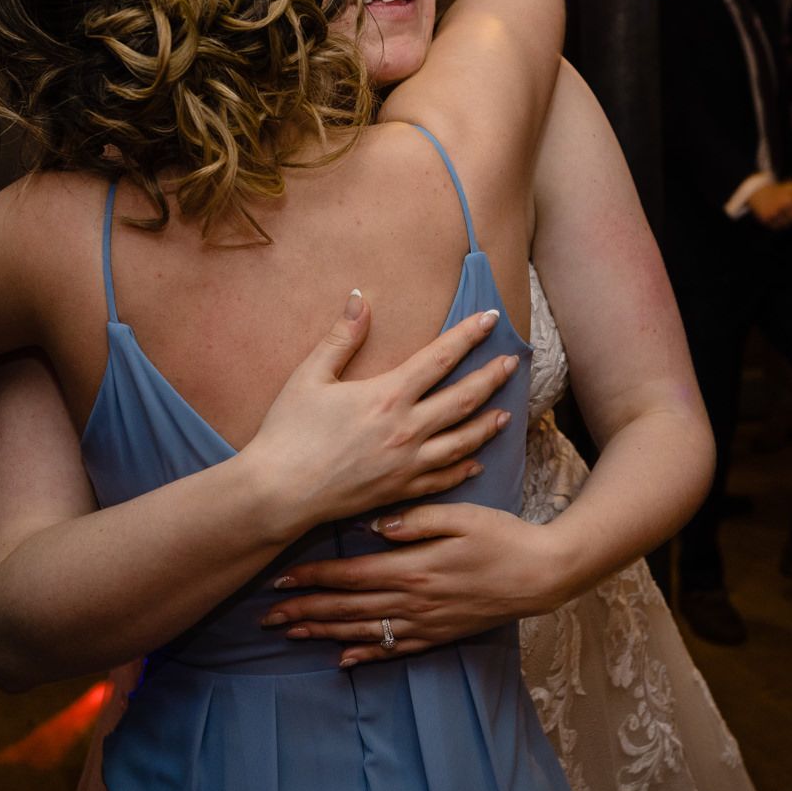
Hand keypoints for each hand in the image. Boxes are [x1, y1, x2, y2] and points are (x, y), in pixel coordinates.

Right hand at [241, 292, 519, 535]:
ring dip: (487, 425)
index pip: (440, 358)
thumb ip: (342, 337)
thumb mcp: (311, 376)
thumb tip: (359, 296)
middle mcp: (407, 430)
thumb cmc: (287, 432)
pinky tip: (475, 463)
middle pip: (463, 399)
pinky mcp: (400, 491)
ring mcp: (407, 464)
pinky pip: (444, 479)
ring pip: (462, 442)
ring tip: (505, 413)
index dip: (469, 335)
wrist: (278, 493)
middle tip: (513, 362)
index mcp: (388, 395)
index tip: (492, 319)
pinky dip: (464, 469)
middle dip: (491, 377)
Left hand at [259, 502, 559, 665]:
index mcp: (413, 568)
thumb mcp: (460, 515)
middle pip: (347, 608)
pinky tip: (342, 659)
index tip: (280, 579)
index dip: (312, 578)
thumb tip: (372, 526)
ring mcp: (425, 622)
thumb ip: (414, 520)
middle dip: (304, 611)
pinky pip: (394, 648)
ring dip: (324, 633)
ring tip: (292, 634)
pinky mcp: (439, 634)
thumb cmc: (501, 536)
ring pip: (363, 631)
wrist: (540, 575)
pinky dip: (366, 654)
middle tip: (267, 616)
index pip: (350, 575)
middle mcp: (413, 601)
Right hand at [747, 179, 791, 229]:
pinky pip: (777, 226)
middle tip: (786, 207)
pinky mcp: (766, 219)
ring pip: (786, 223)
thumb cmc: (778, 189)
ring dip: (786, 219)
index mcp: (789, 200)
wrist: (758, 191)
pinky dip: (777, 222)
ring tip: (781, 210)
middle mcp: (780, 207)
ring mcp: (772, 214)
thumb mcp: (791, 186)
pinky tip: (775, 214)